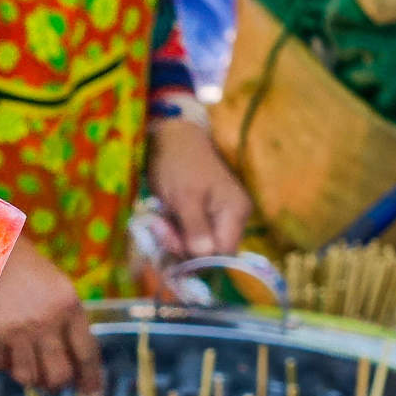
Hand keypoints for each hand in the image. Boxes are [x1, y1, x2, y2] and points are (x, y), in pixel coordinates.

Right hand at [0, 240, 103, 395]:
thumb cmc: (26, 268)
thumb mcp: (58, 288)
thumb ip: (67, 322)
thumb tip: (74, 366)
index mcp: (69, 306)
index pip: (87, 353)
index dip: (91, 380)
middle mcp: (45, 322)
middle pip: (59, 375)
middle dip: (58, 384)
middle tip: (53, 382)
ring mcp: (15, 330)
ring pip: (28, 378)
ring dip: (30, 377)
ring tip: (26, 364)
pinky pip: (0, 366)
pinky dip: (3, 363)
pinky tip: (3, 348)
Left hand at [149, 118, 251, 258]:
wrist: (171, 138)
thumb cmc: (179, 163)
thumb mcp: (185, 197)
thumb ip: (195, 229)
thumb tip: (204, 257)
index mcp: (235, 213)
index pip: (224, 254)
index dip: (198, 256)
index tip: (173, 241)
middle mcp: (232, 218)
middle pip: (209, 252)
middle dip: (182, 246)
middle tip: (161, 227)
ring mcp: (217, 217)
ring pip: (197, 245)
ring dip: (174, 238)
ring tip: (159, 219)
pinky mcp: (203, 216)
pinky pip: (190, 235)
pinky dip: (174, 231)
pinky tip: (163, 218)